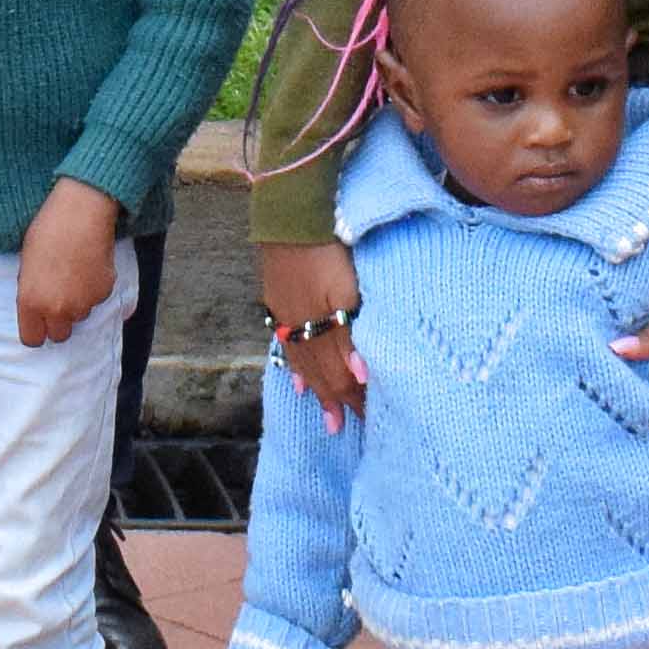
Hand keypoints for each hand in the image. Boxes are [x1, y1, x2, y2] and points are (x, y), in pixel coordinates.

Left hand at [12, 177, 126, 349]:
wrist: (82, 211)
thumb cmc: (48, 230)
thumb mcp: (26, 264)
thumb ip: (31, 293)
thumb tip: (38, 307)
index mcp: (31, 302)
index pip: (32, 339)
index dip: (35, 330)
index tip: (38, 321)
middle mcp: (58, 309)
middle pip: (59, 335)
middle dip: (58, 322)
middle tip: (57, 299)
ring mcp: (84, 303)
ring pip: (79, 317)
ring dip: (76, 305)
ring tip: (73, 276)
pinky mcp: (104, 292)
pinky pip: (96, 301)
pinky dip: (93, 290)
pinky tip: (88, 267)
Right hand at [257, 237, 363, 422]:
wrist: (291, 221)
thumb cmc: (329, 251)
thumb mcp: (349, 289)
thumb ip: (352, 333)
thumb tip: (361, 375)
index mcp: (324, 327)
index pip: (342, 373)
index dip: (355, 396)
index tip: (369, 417)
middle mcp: (304, 330)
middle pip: (323, 374)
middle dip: (338, 401)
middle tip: (348, 427)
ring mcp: (288, 320)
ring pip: (305, 366)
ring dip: (318, 394)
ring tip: (328, 418)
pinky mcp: (280, 307)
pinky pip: (288, 348)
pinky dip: (296, 369)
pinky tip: (300, 384)